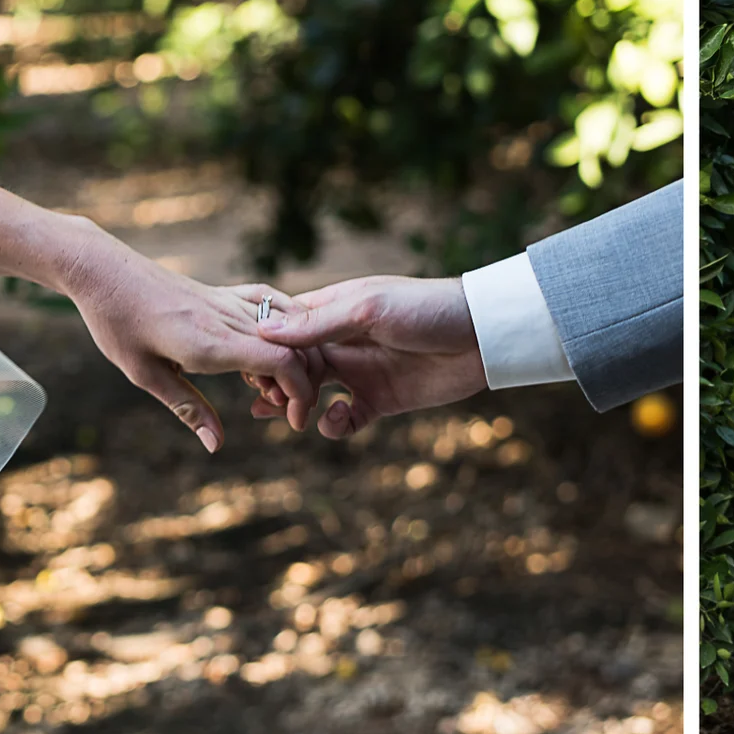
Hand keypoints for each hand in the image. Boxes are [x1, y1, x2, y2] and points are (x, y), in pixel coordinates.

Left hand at [57, 233, 318, 450]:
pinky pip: (271, 302)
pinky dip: (287, 325)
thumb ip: (188, 409)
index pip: (282, 363)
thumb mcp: (146, 375)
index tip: (294, 421)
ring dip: (295, 359)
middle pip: (294, 347)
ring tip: (271, 388)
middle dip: (305, 384)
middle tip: (286, 412)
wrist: (104, 271)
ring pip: (287, 326)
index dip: (301, 394)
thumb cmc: (117, 324)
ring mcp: (228, 301)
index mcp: (210, 343)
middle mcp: (227, 318)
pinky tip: (279, 346)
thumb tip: (216, 445)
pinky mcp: (223, 291)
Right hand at [241, 275, 487, 438]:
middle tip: (262, 400)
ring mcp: (361, 372)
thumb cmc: (426, 309)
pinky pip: (347, 418)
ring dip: (295, 405)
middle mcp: (343, 342)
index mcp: (335, 311)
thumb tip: (265, 332)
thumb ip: (319, 324)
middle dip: (276, 382)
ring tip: (282, 417)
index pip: (287, 330)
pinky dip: (334, 424)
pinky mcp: (381, 400)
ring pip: (314, 393)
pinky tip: (335, 420)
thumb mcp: (368, 309)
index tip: (251, 365)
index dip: (267, 348)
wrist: (482, 336)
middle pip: (295, 364)